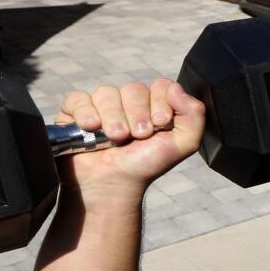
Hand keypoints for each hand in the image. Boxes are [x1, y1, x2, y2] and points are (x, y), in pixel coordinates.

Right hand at [56, 79, 204, 195]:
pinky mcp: (75, 112)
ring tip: (116, 138)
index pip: (160, 85)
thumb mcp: (182, 144)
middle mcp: (128, 102)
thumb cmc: (145, 164)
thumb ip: (194, 115)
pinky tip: (91, 128)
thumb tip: (176, 87)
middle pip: (134, 88)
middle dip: (138, 114)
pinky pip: (78, 98)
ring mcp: (101, 106)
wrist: (113, 185)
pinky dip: (86, 112)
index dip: (160, 103)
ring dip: (113, 117)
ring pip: (107, 92)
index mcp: (154, 105)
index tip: (159, 125)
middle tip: (137, 136)